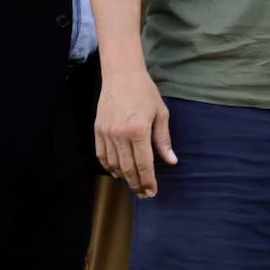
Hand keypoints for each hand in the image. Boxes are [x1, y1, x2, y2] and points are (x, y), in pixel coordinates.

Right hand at [94, 69, 176, 198]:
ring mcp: (107, 133)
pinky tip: (118, 172)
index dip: (148, 180)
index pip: (144, 164)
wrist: (122, 75)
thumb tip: (171, 161)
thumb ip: (163, 139)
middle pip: (128, 168)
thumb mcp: (161, 113)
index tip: (152, 191)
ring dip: (124, 178)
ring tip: (134, 185)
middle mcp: (120, 135)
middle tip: (144, 194)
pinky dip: (109, 167)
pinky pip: (102, 155)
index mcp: (138, 130)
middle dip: (137, 184)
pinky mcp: (98, 130)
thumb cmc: (145, 92)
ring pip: (114, 165)